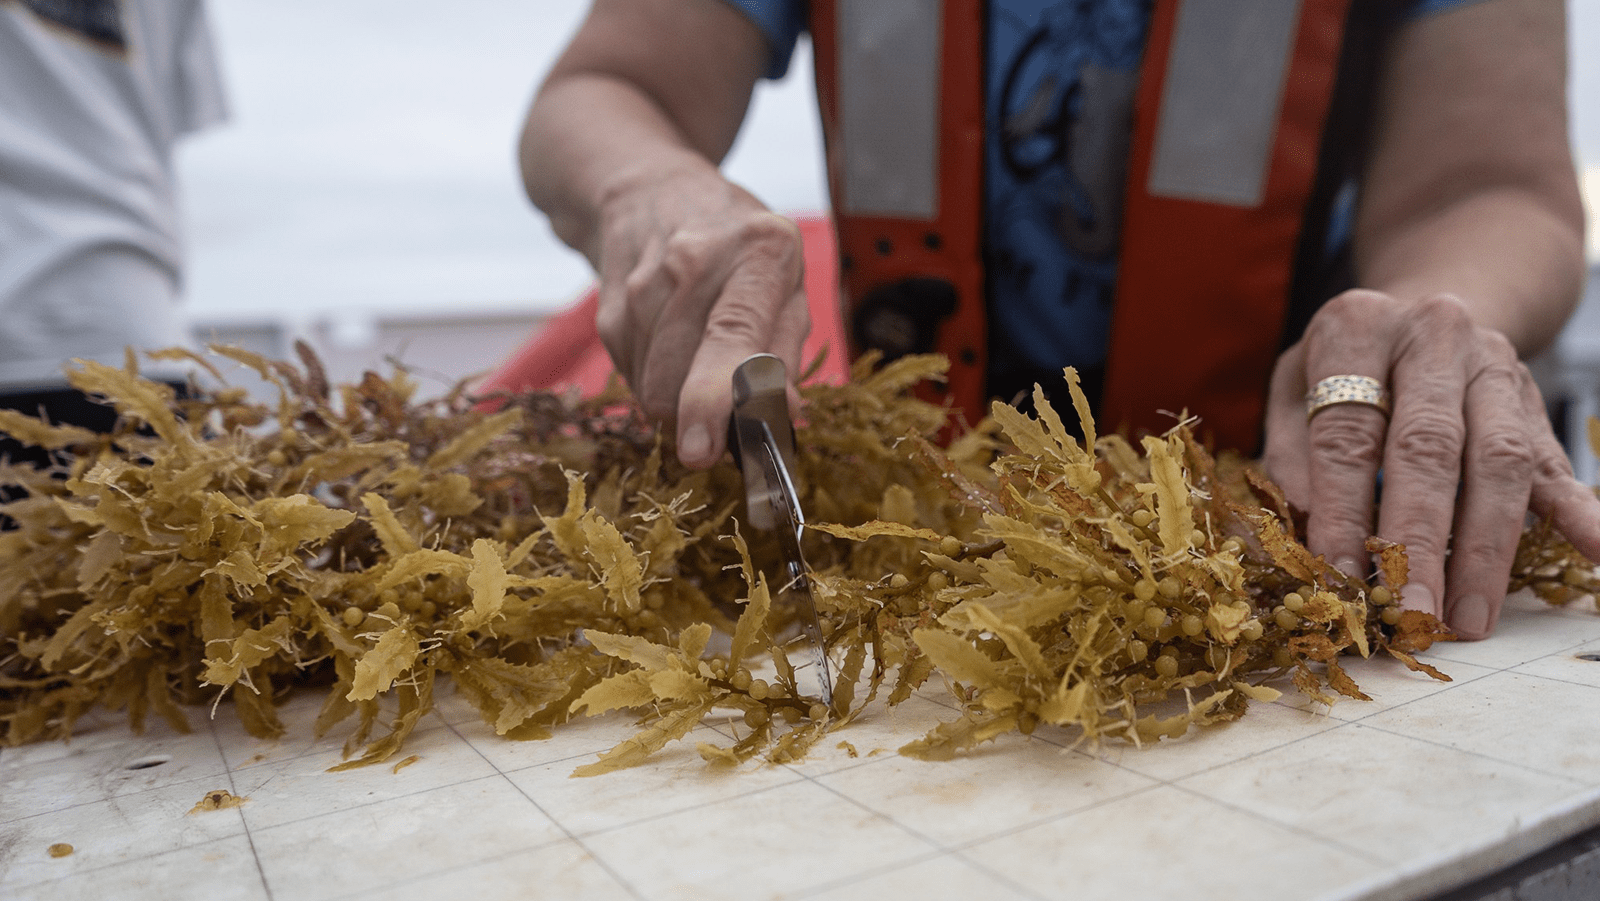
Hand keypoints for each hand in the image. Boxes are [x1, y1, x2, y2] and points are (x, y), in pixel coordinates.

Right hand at [593, 169, 808, 466]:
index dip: (715, 398)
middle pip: (678, 384)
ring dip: (680, 401)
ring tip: (700, 355)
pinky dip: (658, 381)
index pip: (732, 334)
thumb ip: (788, 349)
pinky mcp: (610, 313)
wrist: (648, 191)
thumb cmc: (736, 244)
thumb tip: (785, 415)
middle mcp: (693, 264)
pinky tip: (672, 343)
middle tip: (729, 412)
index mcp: (757, 251)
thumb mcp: (786, 277)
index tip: (703, 450)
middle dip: (701, 418)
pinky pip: (635, 381)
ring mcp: (642, 289)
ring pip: (652, 392)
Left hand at [1261, 289, 1599, 638]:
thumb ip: (1286, 457)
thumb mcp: (1293, 387)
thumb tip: (1287, 540)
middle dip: (1419, 540)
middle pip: (1429, 448)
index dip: (1343, 508)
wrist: (1428, 304)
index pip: (1347, 432)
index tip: (1338, 575)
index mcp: (1357, 328)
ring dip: (1483, 549)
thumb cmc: (1342, 366)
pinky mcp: (1534, 402)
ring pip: (1498, 461)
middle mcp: (1433, 337)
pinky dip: (1579, 511)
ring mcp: (1493, 367)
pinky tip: (1595, 552)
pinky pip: (1555, 461)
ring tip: (1467, 617)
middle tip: (1410, 612)